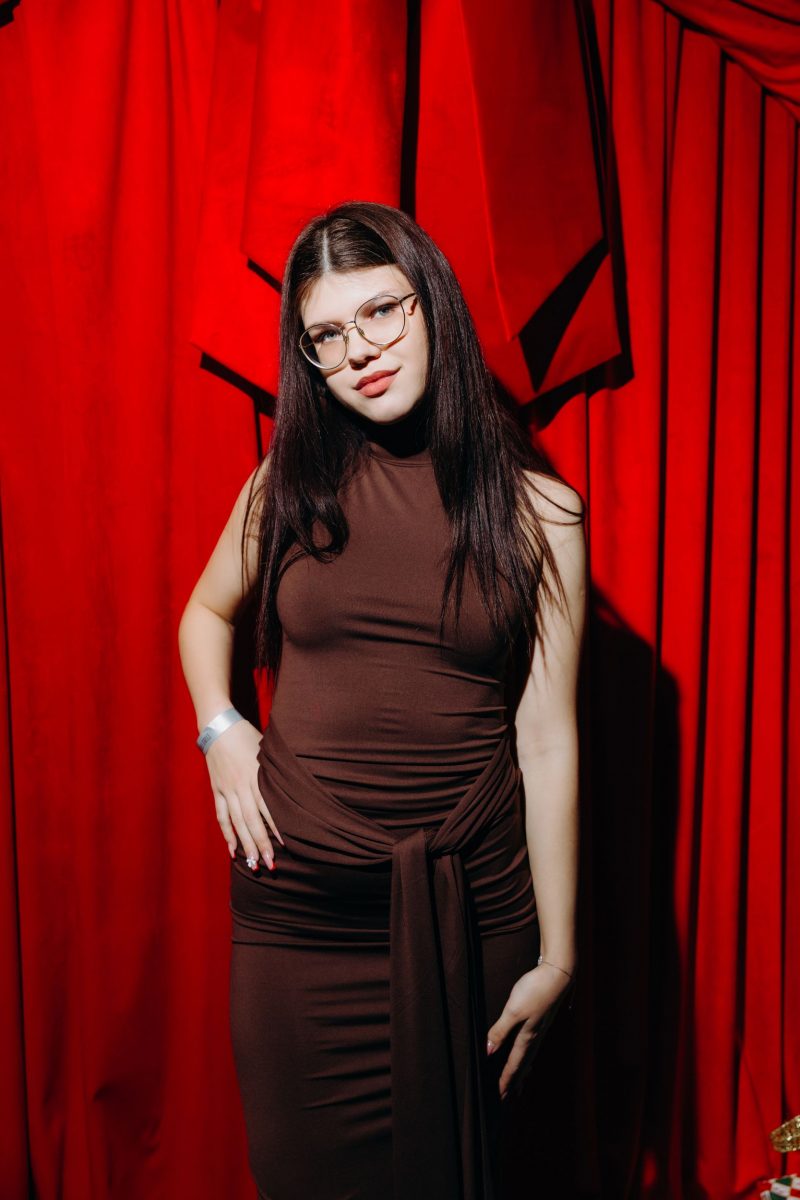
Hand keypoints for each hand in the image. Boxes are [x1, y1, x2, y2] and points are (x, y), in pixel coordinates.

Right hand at [204, 719, 284, 869]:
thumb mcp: (267, 750)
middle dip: (261, 844)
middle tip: (270, 864)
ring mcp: (227, 790)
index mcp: (256, 775)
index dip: (275, 827)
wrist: (219, 727)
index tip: (284, 845)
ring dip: (245, 844)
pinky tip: (232, 850)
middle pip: (252, 820)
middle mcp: (241, 786)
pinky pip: (222, 816)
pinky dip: (227, 834)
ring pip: (237, 822)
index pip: (267, 807)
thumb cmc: (248, 737)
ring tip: (253, 864)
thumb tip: (294, 788)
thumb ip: (276, 772)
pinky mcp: (217, 791)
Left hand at [486, 960, 574, 1099]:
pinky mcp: (542, 1018)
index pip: (514, 1065)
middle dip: (515, 1081)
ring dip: (523, 1070)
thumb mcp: (513, 1010)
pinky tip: (529, 1051)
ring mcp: (541, 1028)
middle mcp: (535, 1036)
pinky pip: (533, 1045)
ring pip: (530, 1055)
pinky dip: (529, 1055)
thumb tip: (488, 1051)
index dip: (505, 1081)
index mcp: (527, 1037)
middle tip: (509, 1098)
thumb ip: (500, 1030)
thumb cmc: (535, 990)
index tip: (499, 1097)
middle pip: (523, 1064)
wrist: (558, 973)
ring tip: (520, 1083)